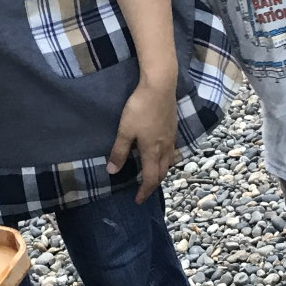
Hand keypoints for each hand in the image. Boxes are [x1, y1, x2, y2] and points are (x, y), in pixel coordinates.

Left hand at [107, 83, 178, 200]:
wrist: (160, 86)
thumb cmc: (140, 108)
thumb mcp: (125, 130)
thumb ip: (119, 152)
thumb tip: (112, 172)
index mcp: (153, 151)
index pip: (151, 179)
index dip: (144, 192)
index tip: (138, 199)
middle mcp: (165, 148)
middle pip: (162, 173)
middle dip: (154, 184)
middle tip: (144, 189)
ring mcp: (171, 137)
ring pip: (169, 162)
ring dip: (161, 171)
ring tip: (152, 173)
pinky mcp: (173, 127)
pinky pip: (172, 151)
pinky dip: (166, 159)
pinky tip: (160, 152)